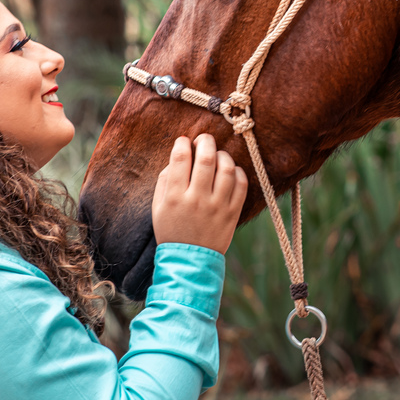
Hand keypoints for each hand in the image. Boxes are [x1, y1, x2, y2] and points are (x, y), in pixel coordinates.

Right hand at [151, 134, 247, 252]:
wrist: (189, 260)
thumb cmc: (171, 229)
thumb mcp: (158, 206)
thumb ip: (166, 180)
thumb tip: (180, 155)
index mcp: (175, 197)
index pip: (180, 158)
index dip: (182, 143)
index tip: (183, 141)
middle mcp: (197, 199)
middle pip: (207, 158)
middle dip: (205, 141)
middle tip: (203, 139)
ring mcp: (217, 206)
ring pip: (227, 168)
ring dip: (223, 155)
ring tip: (217, 155)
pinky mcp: (232, 213)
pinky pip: (241, 184)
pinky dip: (238, 172)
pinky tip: (231, 170)